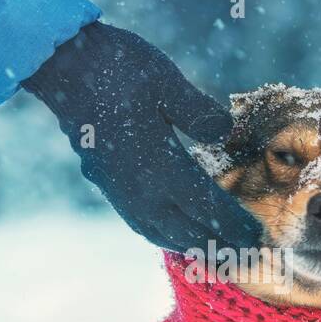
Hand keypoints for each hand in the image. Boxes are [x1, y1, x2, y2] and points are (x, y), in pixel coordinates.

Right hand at [23, 22, 259, 252]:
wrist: (61, 67)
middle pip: (188, 232)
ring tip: (218, 253)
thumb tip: (227, 133)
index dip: (235, 226)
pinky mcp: (108, 186)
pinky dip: (166, 236)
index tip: (259, 237)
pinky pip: (142, 224)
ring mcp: (120, 193)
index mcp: (160, 168)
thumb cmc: (116, 68)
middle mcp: (140, 191)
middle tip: (249, 254)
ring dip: (192, 246)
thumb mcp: (166, 81)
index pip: (208, 209)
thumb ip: (199, 113)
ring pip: (162, 234)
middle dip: (220, 246)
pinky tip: (176, 233)